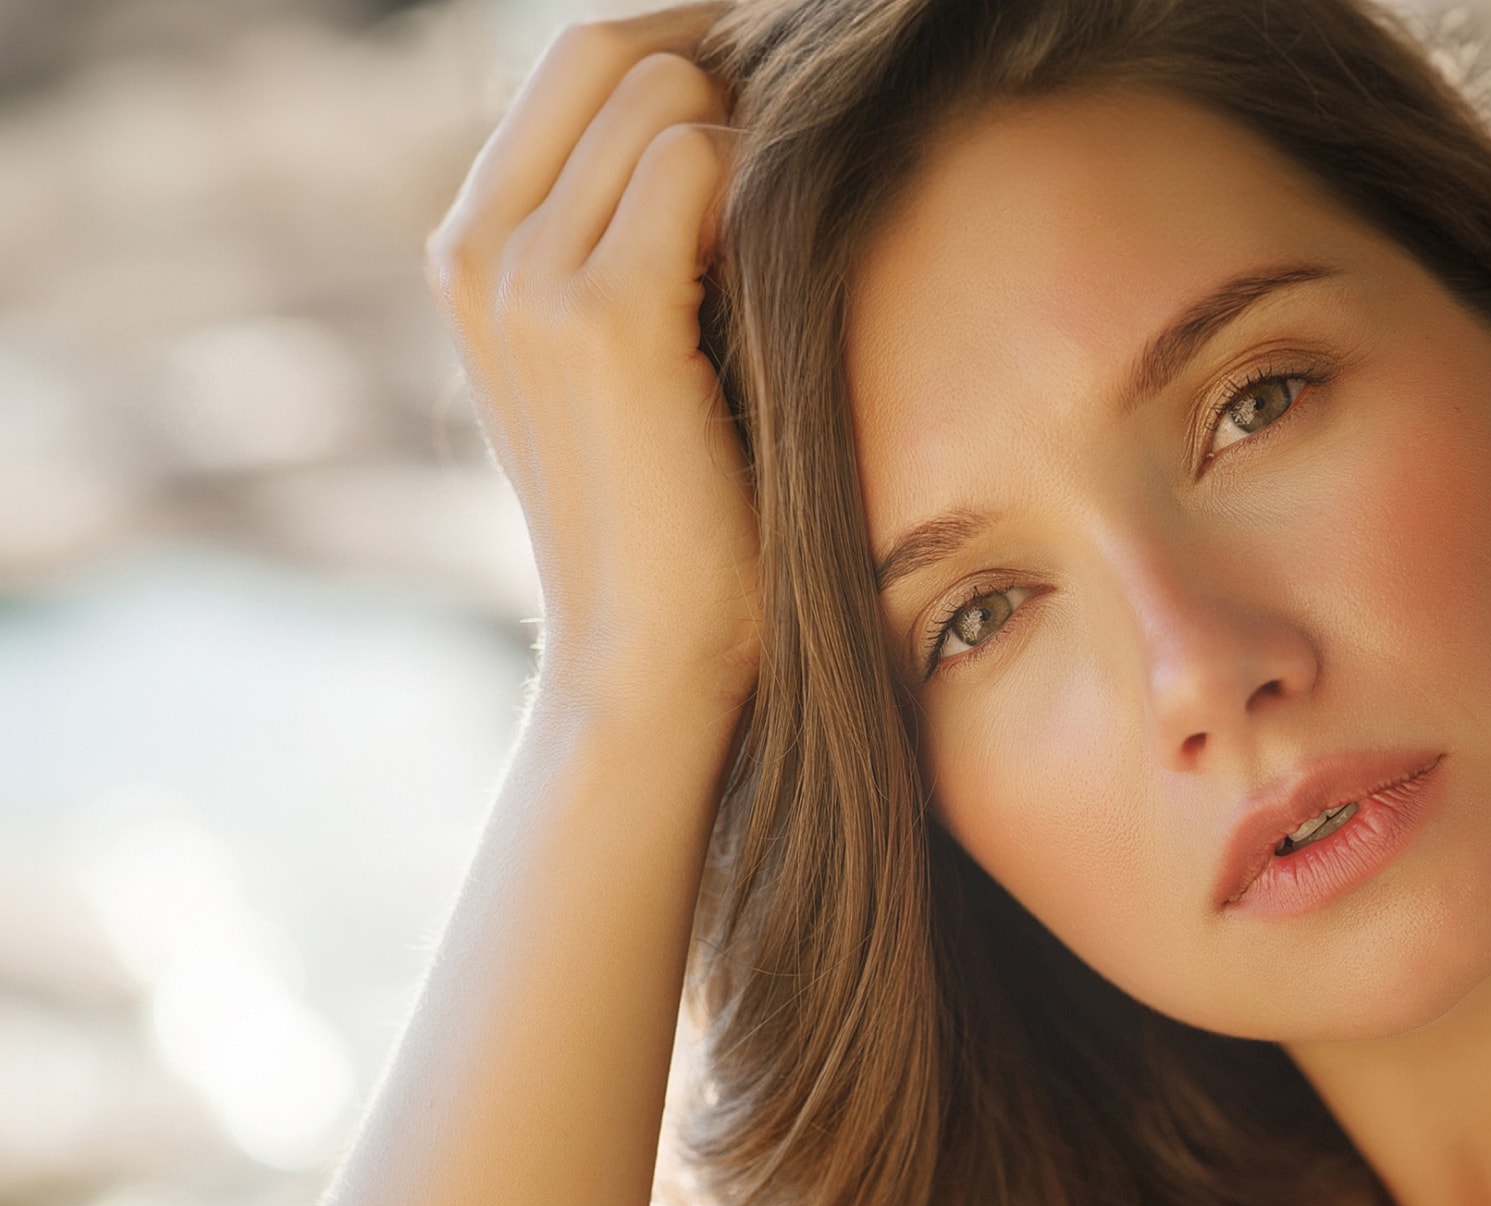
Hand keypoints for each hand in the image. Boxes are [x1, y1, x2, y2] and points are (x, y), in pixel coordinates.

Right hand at [426, 4, 758, 713]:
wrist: (652, 660)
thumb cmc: (680, 522)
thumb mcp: (640, 362)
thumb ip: (646, 245)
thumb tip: (737, 132)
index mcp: (471, 252)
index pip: (577, 65)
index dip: (688, 44)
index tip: (783, 79)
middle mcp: (476, 249)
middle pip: (608, 48)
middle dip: (725, 56)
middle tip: (819, 112)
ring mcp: (525, 277)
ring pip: (664, 93)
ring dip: (757, 136)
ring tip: (807, 223)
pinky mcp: (601, 315)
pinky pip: (699, 160)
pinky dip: (765, 185)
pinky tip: (794, 268)